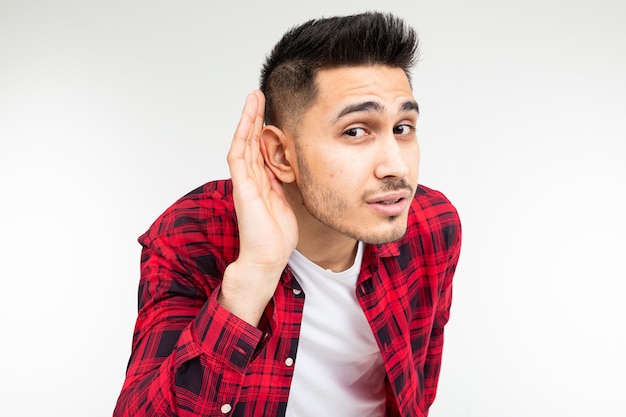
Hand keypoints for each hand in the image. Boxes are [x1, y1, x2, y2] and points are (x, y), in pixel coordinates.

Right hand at [219, 90, 297, 325]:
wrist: (268, 257)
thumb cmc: (276, 237)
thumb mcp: (284, 203)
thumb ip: (279, 184)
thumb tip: (283, 167)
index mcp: (260, 183)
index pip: (259, 150)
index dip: (262, 129)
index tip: (269, 112)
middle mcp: (249, 179)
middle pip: (249, 141)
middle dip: (254, 117)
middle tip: (258, 95)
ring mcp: (244, 181)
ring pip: (243, 142)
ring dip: (248, 119)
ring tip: (253, 97)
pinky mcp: (241, 186)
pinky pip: (239, 154)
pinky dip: (243, 134)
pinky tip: (249, 118)